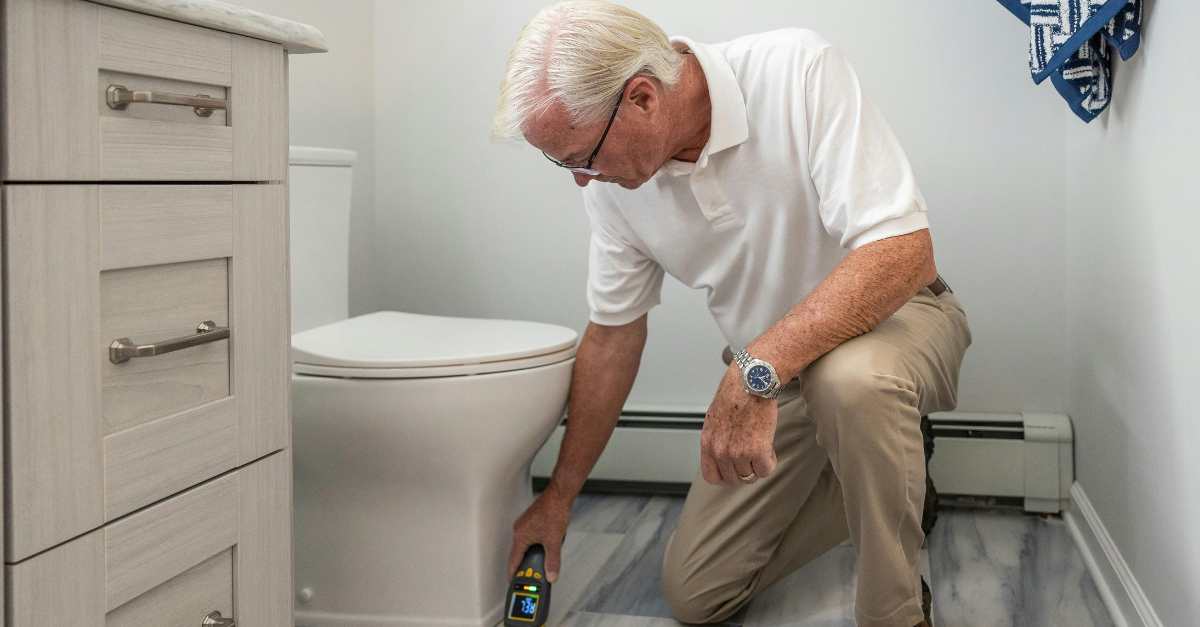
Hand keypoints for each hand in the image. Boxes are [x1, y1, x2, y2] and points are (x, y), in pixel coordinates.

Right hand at [507, 485, 571, 582]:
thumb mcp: (554, 541)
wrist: (559, 495)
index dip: (513, 573)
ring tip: (541, 560)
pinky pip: (530, 537)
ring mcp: (524, 524)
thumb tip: (551, 574)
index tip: (513, 581)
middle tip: (531, 574)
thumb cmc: (553, 511)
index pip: (513, 560)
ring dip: (531, 553)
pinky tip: (546, 544)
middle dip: (525, 564)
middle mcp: (519, 529)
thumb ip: (552, 561)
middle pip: (518, 553)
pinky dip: (535, 544)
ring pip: (525, 544)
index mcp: (520, 536)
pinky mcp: (531, 520)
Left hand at [700, 366, 778, 485]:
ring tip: (761, 448)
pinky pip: (766, 470)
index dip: (725, 477)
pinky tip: (769, 448)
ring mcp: (738, 452)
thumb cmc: (736, 393)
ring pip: (751, 476)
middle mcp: (720, 450)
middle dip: (745, 470)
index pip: (711, 476)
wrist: (751, 382)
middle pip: (734, 479)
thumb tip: (724, 453)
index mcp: (708, 442)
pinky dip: (770, 461)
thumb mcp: (715, 418)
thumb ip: (717, 439)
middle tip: (752, 458)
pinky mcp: (757, 450)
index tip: (734, 472)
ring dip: (758, 465)